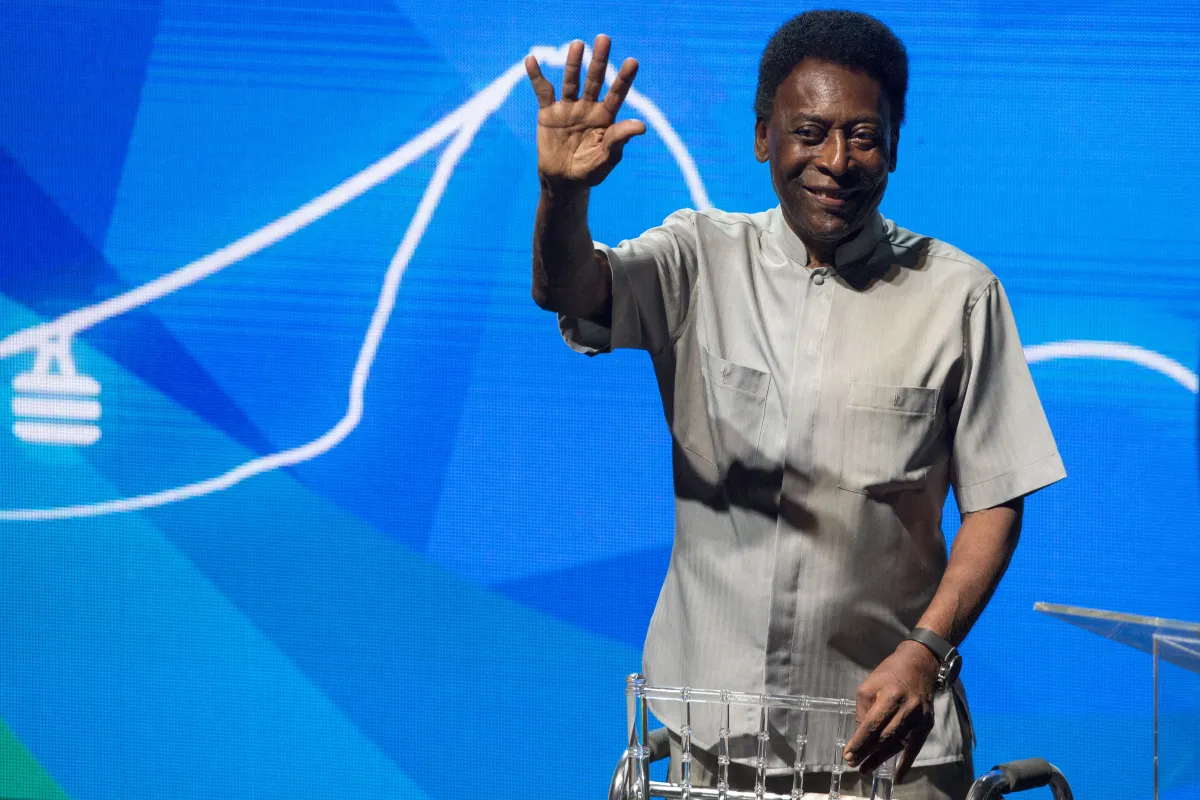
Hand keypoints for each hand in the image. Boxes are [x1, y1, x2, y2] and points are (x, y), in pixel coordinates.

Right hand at [524, 35, 645, 191]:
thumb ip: (619, 140)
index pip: (617, 94)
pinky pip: (542, 92)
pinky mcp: (548, 113)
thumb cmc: (590, 171)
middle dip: (599, 61)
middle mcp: (588, 107)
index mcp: (605, 117)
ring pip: (571, 81)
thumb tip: (641, 125)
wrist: (563, 181)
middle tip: (604, 39)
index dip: (624, 79)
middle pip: (594, 80)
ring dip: (573, 63)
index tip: (633, 62)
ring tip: (578, 44)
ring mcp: (568, 108)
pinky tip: (531, 60)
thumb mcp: (607, 159)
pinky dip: (536, 76)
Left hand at [843, 641, 939, 779]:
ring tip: (866, 769)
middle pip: (885, 737)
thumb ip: (864, 711)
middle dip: (868, 753)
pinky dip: (906, 763)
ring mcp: (920, 718)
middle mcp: (908, 709)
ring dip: (881, 759)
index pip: (872, 725)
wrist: (920, 665)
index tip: (848, 754)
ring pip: (898, 744)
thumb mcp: (869, 686)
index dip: (859, 742)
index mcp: (891, 696)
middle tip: (853, 764)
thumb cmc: (889, 674)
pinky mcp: (927, 724)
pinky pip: (915, 747)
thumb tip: (860, 735)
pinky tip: (897, 776)